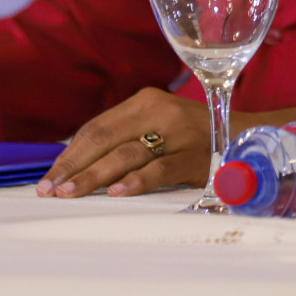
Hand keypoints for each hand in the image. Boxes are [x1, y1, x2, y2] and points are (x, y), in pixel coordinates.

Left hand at [38, 88, 209, 197]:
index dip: (69, 154)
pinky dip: (137, 181)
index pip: (97, 128)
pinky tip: (117, 193)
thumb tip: (75, 167)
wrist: (245, 134)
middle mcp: (160, 111)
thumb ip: (124, 137)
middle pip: (105, 139)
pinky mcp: (196, 155)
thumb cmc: (191, 135)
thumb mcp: (158, 124)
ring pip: (127, 154)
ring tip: (71, 194)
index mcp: (144, 100)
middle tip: (50, 191)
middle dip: (74, 167)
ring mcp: (179, 133)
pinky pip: (161, 169)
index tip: (49, 179)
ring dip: (94, 176)